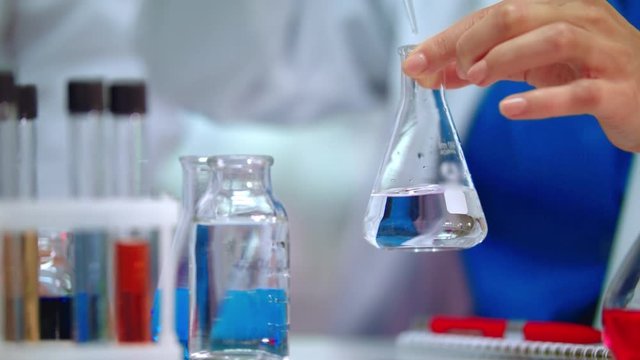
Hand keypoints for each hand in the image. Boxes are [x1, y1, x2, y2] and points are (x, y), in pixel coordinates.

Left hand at [402, 0, 639, 151]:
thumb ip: (489, 63)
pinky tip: (508, 108)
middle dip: (470, 41)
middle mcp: (581, 19)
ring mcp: (602, 52)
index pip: (493, 14)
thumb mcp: (534, 62)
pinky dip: (540, 100)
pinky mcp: (615, 90)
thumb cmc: (590, 71)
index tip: (415, 62)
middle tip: (451, 70)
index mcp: (557, 7)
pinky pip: (577, 92)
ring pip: (550, 38)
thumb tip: (439, 72)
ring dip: (503, 58)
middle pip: (516, 14)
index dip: (449, 38)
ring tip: (475, 79)